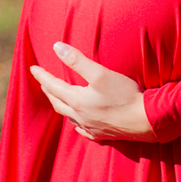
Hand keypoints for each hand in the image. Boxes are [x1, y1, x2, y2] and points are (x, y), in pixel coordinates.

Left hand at [29, 42, 156, 141]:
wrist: (148, 120)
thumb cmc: (125, 94)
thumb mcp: (100, 73)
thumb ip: (77, 60)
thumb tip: (56, 47)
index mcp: (77, 101)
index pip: (53, 86)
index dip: (42, 76)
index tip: (32, 68)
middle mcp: (81, 116)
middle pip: (57, 102)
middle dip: (48, 91)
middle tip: (42, 82)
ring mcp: (91, 128)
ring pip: (69, 117)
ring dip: (61, 105)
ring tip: (58, 98)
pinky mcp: (103, 135)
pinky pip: (83, 130)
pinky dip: (76, 122)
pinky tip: (78, 123)